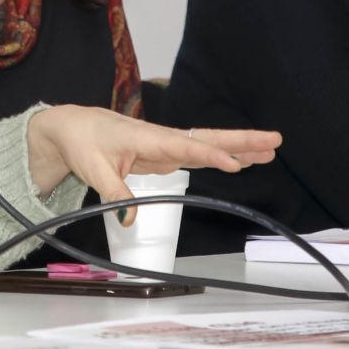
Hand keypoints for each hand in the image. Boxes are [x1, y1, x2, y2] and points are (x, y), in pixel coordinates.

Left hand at [26, 106, 280, 224]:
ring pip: (208, 145)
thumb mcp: (93, 169)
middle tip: (275, 140)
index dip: (211, 155)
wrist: (73, 127)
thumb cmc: (84, 143)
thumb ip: (114, 193)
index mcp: (148, 139)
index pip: (186, 147)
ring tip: (270, 151)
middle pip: (208, 140)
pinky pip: (199, 154)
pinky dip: (221, 156)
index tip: (236, 163)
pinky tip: (241, 161)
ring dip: (239, 148)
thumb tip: (129, 220)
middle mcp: (163, 140)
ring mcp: (166, 146)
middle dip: (242, 141)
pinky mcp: (165, 153)